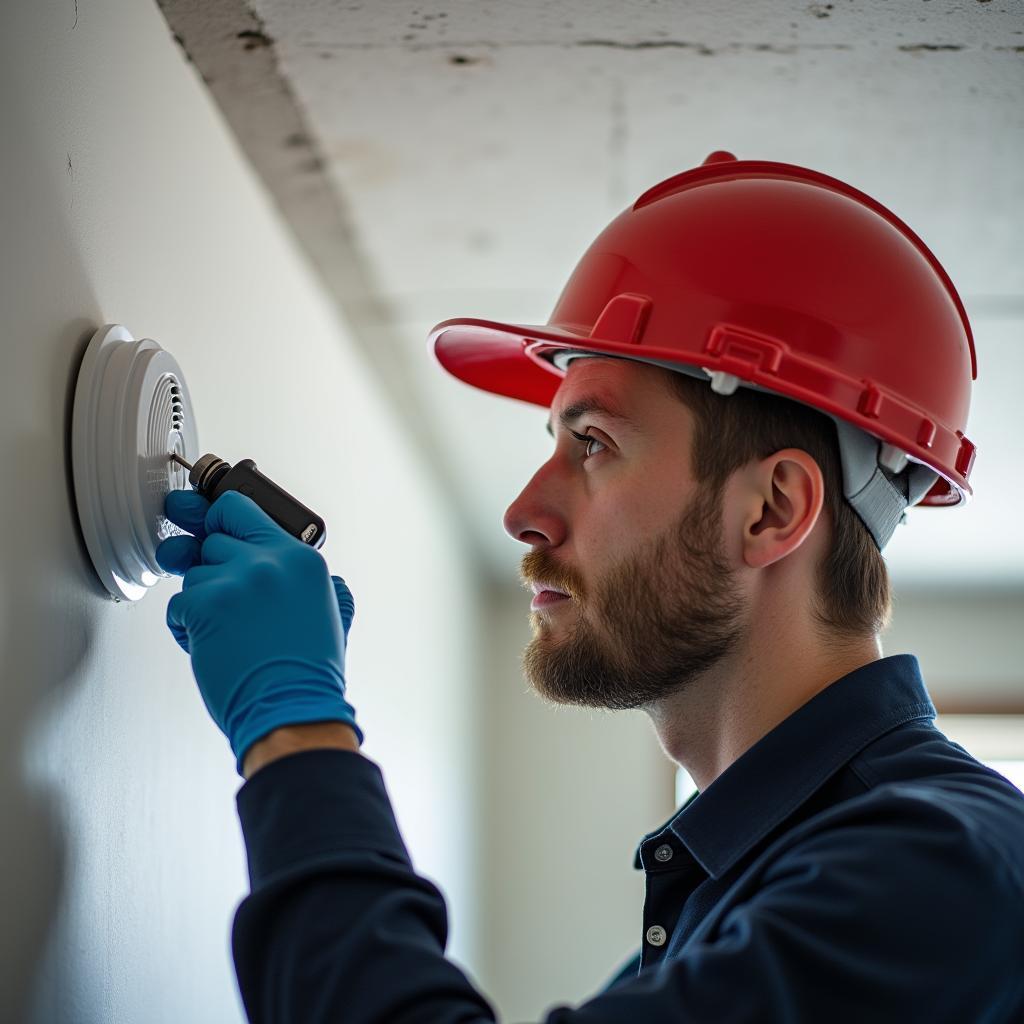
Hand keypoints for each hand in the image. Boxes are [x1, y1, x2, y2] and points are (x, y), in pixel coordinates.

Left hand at [156, 488, 362, 774]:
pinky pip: (178, 604)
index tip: (208, 528)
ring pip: (194, 575)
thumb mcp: (331, 612)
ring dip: (203, 603)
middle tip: (224, 599)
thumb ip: (314, 580)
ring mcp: (236, 581)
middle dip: (214, 571)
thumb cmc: (308, 673)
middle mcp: (270, 561)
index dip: (219, 521)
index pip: (241, 509)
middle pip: (213, 541)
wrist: (293, 712)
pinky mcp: (205, 606)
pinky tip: (215, 645)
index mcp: (301, 559)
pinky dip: (187, 628)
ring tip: (231, 632)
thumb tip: (292, 566)